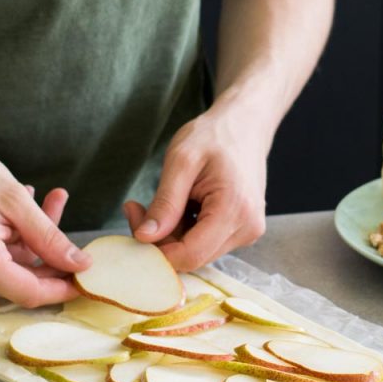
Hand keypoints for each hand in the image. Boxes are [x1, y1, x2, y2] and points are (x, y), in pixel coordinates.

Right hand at [0, 123, 90, 306]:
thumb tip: (79, 263)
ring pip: (13, 266)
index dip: (62, 287)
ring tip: (50, 199)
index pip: (29, 292)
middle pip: (22, 280)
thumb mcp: (15, 200)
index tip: (88, 276)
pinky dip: (17, 237)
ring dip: (35, 238)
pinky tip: (27, 206)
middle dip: (52, 254)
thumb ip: (49, 236)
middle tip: (73, 226)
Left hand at [125, 104, 267, 270]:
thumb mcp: (181, 161)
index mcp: (235, 211)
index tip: (134, 218)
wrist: (245, 124)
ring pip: (197, 252)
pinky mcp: (243, 229)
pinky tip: (183, 204)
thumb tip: (144, 238)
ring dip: (172, 233)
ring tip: (164, 199)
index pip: (190, 255)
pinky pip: (206, 242)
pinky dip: (187, 229)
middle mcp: (247, 229)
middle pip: (192, 256)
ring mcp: (248, 231)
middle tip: (138, 207)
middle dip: (160, 238)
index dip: (156, 249)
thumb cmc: (215, 135)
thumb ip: (165, 202)